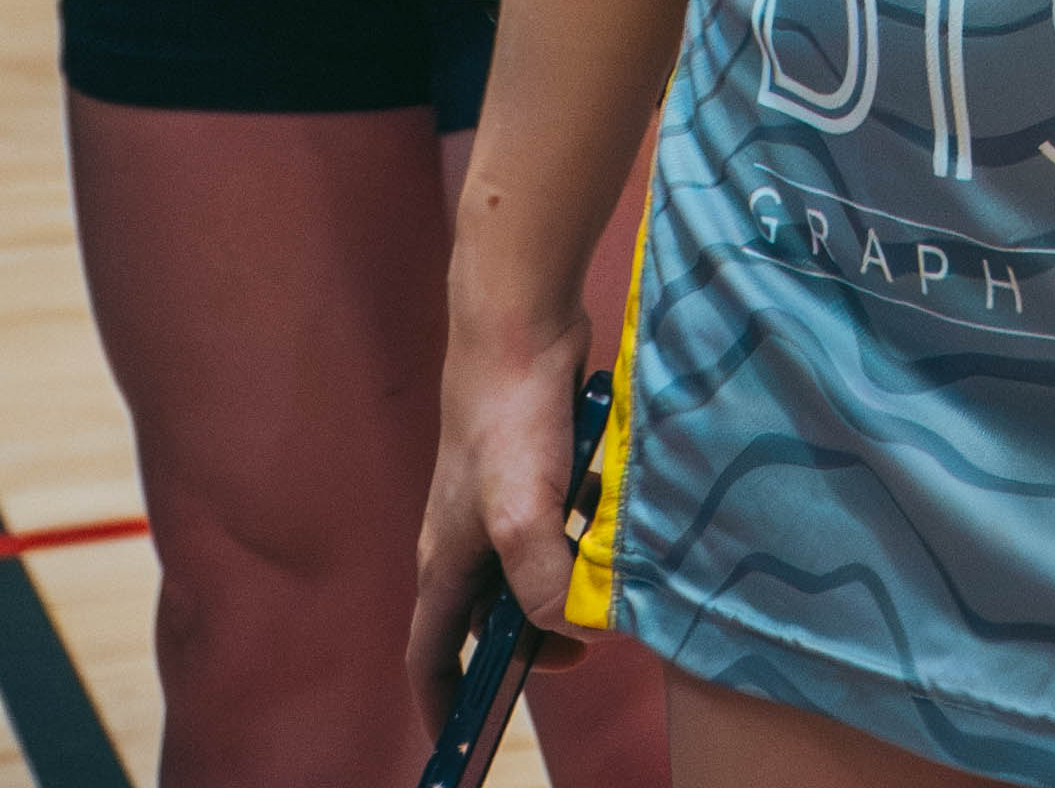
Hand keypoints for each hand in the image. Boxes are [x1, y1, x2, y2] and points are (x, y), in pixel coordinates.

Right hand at [410, 299, 593, 725]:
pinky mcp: (533, 465)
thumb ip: (544, 585)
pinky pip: (553, 524)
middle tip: (579, 652)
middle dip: (524, 646)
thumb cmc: (507, 419)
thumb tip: (579, 625)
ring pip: (524, 568)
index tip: (466, 739)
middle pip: (483, 617)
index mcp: (444, 562)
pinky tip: (615, 532)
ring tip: (604, 596)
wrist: (520, 323)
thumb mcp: (522, 518)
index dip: (443, 703)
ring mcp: (498, 499)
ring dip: (556, 590)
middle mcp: (464, 538)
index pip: (430, 655)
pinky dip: (578, 539)